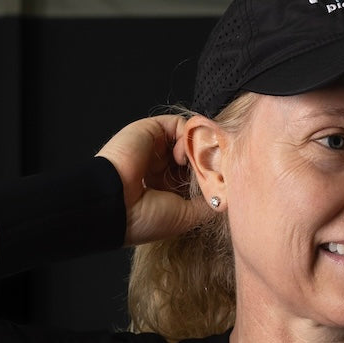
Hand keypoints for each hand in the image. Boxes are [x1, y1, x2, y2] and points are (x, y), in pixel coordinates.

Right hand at [96, 115, 210, 246]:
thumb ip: (207, 203)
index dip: (212, 176)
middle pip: (196, 154)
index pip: (197, 174)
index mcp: (167, 188)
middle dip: (209, 161)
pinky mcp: (151, 130)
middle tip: (216, 171)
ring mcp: (156, 148)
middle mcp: (162, 167)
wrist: (116, 204)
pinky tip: (184, 156)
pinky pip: (180, 125)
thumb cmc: (145, 217)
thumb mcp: (185, 217)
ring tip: (197, 166)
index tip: (222, 183)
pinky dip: (188, 136)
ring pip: (190, 139)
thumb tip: (227, 195)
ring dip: (199, 150)